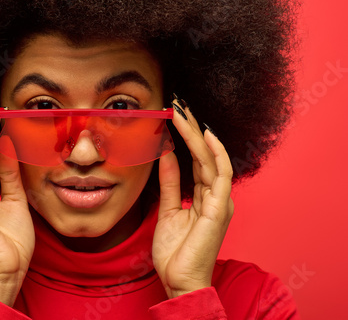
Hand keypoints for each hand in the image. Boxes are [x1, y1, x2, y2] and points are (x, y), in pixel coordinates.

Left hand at [152, 100, 233, 297]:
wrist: (179, 280)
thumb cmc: (175, 251)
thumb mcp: (168, 208)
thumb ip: (170, 182)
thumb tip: (165, 154)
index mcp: (205, 195)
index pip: (197, 158)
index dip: (186, 136)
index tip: (173, 115)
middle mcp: (215, 194)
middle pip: (205, 153)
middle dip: (191, 127)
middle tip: (178, 103)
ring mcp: (219, 200)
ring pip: (211, 158)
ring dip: (197, 133)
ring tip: (184, 111)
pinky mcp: (219, 208)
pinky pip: (220, 174)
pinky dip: (214, 152)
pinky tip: (204, 134)